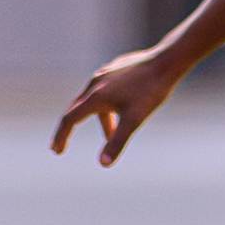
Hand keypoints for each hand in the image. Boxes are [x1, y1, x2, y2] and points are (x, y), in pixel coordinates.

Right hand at [50, 46, 185, 165]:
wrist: (168, 60)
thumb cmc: (151, 90)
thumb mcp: (134, 119)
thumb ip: (117, 141)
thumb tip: (103, 164)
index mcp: (95, 96)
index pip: (70, 119)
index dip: (61, 136)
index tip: (57, 151)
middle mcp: (95, 82)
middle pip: (76, 108)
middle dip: (70, 128)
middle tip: (63, 144)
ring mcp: (106, 72)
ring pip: (93, 98)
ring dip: (98, 118)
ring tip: (110, 134)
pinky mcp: (117, 67)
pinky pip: (104, 88)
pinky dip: (106, 103)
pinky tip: (119, 108)